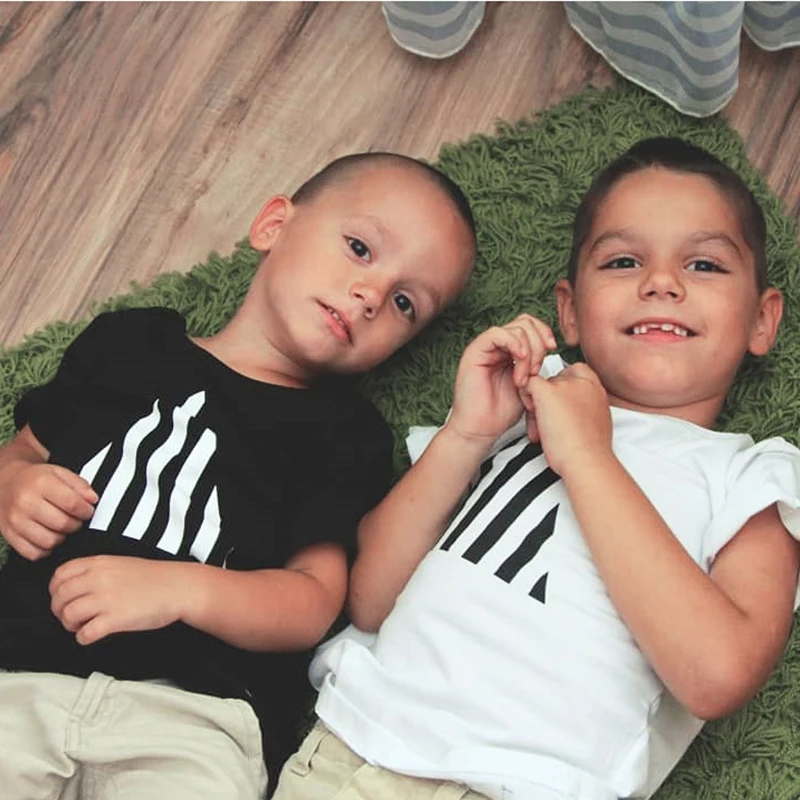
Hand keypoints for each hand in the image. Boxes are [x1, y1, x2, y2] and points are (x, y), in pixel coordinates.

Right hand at [0, 461, 96, 560]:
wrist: (6, 483)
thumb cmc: (36, 479)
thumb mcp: (60, 473)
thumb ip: (80, 485)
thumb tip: (92, 500)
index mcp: (41, 483)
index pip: (72, 504)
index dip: (86, 511)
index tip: (88, 511)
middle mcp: (25, 502)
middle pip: (62, 524)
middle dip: (76, 524)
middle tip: (75, 519)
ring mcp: (15, 521)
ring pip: (49, 542)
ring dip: (62, 537)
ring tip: (61, 527)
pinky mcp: (9, 535)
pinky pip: (34, 553)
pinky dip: (46, 549)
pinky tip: (48, 536)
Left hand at [49, 556, 187, 644]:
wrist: (179, 587)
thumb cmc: (155, 578)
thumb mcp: (121, 563)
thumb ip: (97, 571)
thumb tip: (75, 588)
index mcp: (99, 563)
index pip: (60, 575)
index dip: (55, 590)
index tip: (62, 598)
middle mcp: (99, 579)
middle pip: (60, 597)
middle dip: (60, 611)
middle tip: (71, 617)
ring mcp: (106, 599)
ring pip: (68, 615)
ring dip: (70, 625)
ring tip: (82, 626)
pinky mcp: (115, 619)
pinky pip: (85, 633)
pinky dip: (83, 638)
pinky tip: (92, 635)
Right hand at [448, 314, 556, 442]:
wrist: (481, 429)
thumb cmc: (502, 412)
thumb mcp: (531, 385)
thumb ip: (537, 364)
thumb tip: (551, 347)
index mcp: (510, 351)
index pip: (531, 326)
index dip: (544, 333)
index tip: (553, 349)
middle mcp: (498, 346)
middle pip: (525, 322)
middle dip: (538, 343)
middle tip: (537, 370)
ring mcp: (486, 348)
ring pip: (515, 327)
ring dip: (528, 351)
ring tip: (525, 376)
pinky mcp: (475, 352)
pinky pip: (496, 333)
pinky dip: (514, 343)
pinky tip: (519, 360)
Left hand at [523, 362, 612, 475]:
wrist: (586, 460)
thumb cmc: (589, 451)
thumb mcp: (595, 423)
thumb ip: (586, 409)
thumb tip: (572, 410)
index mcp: (597, 390)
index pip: (576, 373)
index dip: (564, 387)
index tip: (561, 407)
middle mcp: (583, 383)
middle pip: (556, 380)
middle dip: (548, 399)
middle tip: (549, 423)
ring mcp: (566, 385)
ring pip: (542, 384)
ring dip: (537, 404)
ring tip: (541, 429)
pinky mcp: (547, 392)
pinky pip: (528, 383)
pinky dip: (525, 397)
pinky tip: (531, 419)